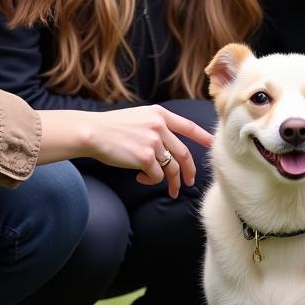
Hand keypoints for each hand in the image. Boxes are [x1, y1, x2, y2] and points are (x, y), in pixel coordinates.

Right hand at [89, 105, 211, 197]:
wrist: (93, 132)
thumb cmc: (112, 127)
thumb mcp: (139, 118)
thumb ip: (156, 127)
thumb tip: (169, 150)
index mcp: (159, 114)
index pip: (188, 126)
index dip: (202, 136)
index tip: (211, 144)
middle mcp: (160, 126)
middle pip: (184, 153)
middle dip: (189, 171)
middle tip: (189, 182)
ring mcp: (154, 141)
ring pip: (172, 167)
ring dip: (172, 182)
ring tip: (170, 190)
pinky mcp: (145, 156)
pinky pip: (157, 175)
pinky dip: (151, 180)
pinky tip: (140, 178)